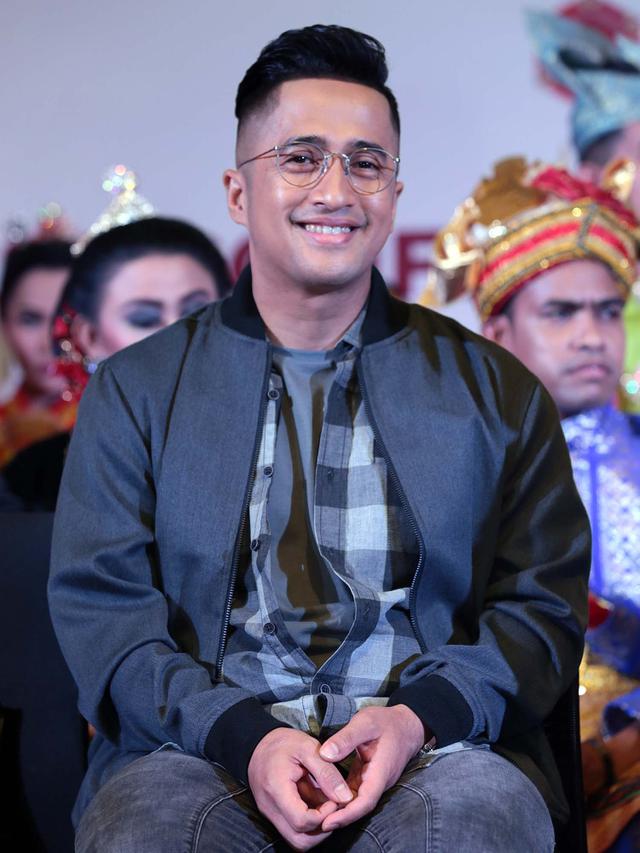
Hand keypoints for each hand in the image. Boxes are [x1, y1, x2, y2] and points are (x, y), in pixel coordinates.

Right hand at [248, 727, 352, 850]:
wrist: (259, 743)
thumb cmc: (283, 743)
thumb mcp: (308, 748)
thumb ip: (327, 773)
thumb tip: (345, 798)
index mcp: (277, 789)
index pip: (302, 821)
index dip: (324, 815)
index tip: (335, 798)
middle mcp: (270, 808)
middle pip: (300, 841)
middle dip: (323, 829)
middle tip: (333, 807)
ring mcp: (270, 814)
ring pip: (297, 840)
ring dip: (317, 828)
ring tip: (326, 804)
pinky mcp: (274, 815)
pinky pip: (293, 829)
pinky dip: (309, 823)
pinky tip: (316, 802)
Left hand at [318, 704, 425, 831]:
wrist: (405, 723)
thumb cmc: (386, 722)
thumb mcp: (365, 722)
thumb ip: (345, 738)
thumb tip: (324, 754)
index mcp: (381, 771)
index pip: (366, 801)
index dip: (347, 815)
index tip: (327, 822)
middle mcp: (379, 781)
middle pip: (360, 806)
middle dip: (340, 817)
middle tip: (316, 823)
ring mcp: (375, 781)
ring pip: (357, 800)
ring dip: (340, 808)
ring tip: (317, 813)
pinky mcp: (369, 777)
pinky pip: (355, 791)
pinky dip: (342, 796)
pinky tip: (326, 797)